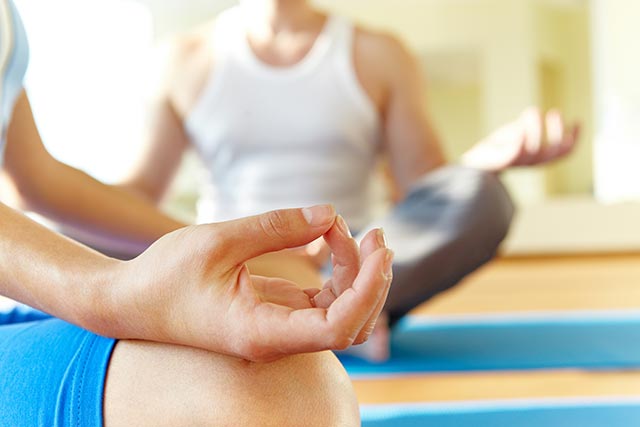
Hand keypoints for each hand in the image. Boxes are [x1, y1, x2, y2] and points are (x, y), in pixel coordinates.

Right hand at [100, 205, 392, 361]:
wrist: (131, 301)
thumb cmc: (164, 275)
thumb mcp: (218, 241)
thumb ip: (277, 227)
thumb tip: (330, 213)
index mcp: (262, 331)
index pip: (339, 327)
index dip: (368, 290)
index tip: (377, 249)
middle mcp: (277, 338)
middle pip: (351, 323)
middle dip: (371, 279)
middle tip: (375, 233)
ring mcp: (279, 328)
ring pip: (342, 313)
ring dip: (357, 274)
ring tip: (352, 230)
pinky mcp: (276, 314)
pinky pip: (324, 301)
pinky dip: (337, 273)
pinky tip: (331, 241)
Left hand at [461, 107, 579, 171]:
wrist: (473, 163)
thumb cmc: (495, 149)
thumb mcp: (512, 133)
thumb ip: (524, 126)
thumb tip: (533, 112)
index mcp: (538, 158)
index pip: (563, 153)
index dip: (575, 138)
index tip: (577, 120)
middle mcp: (530, 163)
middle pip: (553, 152)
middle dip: (558, 132)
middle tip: (554, 112)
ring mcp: (517, 163)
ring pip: (534, 150)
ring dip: (536, 129)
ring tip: (531, 110)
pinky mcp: (502, 162)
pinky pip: (514, 154)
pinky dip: (520, 142)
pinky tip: (521, 128)